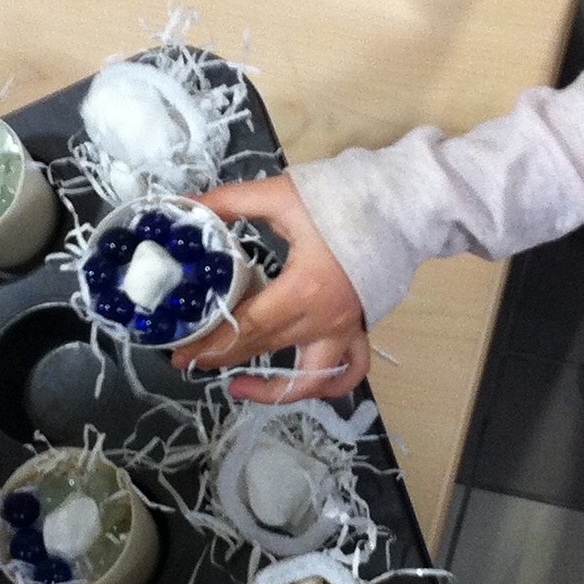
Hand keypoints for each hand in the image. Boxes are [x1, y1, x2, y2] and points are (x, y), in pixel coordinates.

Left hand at [178, 175, 368, 402]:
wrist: (402, 204)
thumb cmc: (344, 198)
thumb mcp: (281, 194)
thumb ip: (231, 201)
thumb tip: (187, 206)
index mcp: (305, 289)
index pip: (248, 327)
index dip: (211, 343)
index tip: (181, 353)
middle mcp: (326, 320)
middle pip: (266, 349)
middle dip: (223, 358)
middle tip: (188, 360)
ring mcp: (346, 330)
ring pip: (307, 378)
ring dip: (271, 388)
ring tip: (239, 383)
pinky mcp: (359, 330)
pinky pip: (346, 372)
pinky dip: (324, 386)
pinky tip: (297, 385)